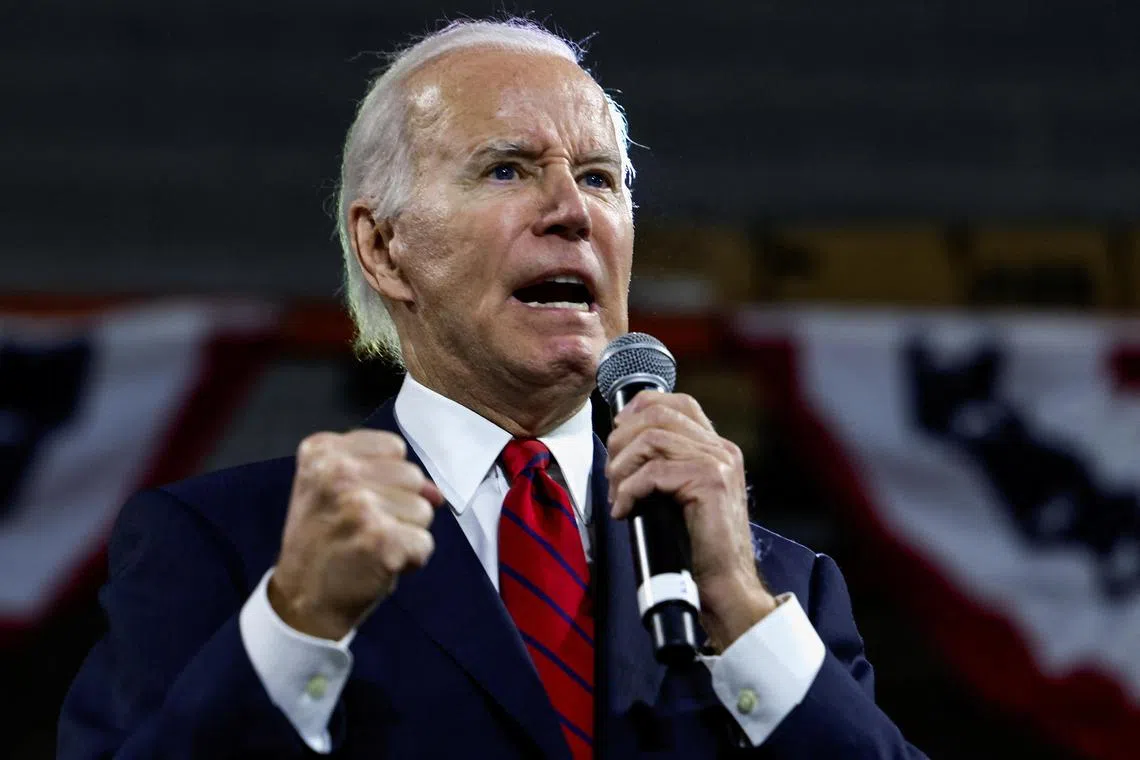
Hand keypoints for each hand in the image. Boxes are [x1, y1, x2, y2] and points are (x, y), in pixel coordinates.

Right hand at [269, 430, 444, 639]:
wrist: (301, 600)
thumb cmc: (322, 543)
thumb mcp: (334, 492)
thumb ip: (384, 476)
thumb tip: (435, 492)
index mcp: (322, 451)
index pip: (393, 447)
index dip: (387, 479)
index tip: (357, 501)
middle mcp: (337, 472)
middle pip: (413, 476)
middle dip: (399, 505)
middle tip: (362, 529)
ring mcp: (360, 505)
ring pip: (424, 509)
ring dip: (405, 533)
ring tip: (370, 546)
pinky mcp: (381, 539)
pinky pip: (425, 543)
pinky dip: (410, 560)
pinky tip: (379, 564)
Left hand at [605, 392, 776, 650]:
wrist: (726, 585)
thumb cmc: (697, 547)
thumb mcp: (681, 495)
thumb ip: (666, 465)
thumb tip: (622, 443)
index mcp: (717, 447)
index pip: (678, 402)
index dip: (640, 407)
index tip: (616, 431)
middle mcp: (721, 448)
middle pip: (657, 414)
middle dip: (622, 439)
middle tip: (610, 472)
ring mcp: (718, 463)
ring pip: (651, 439)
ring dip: (622, 466)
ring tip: (616, 494)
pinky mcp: (709, 483)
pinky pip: (653, 472)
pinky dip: (629, 490)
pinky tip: (624, 510)